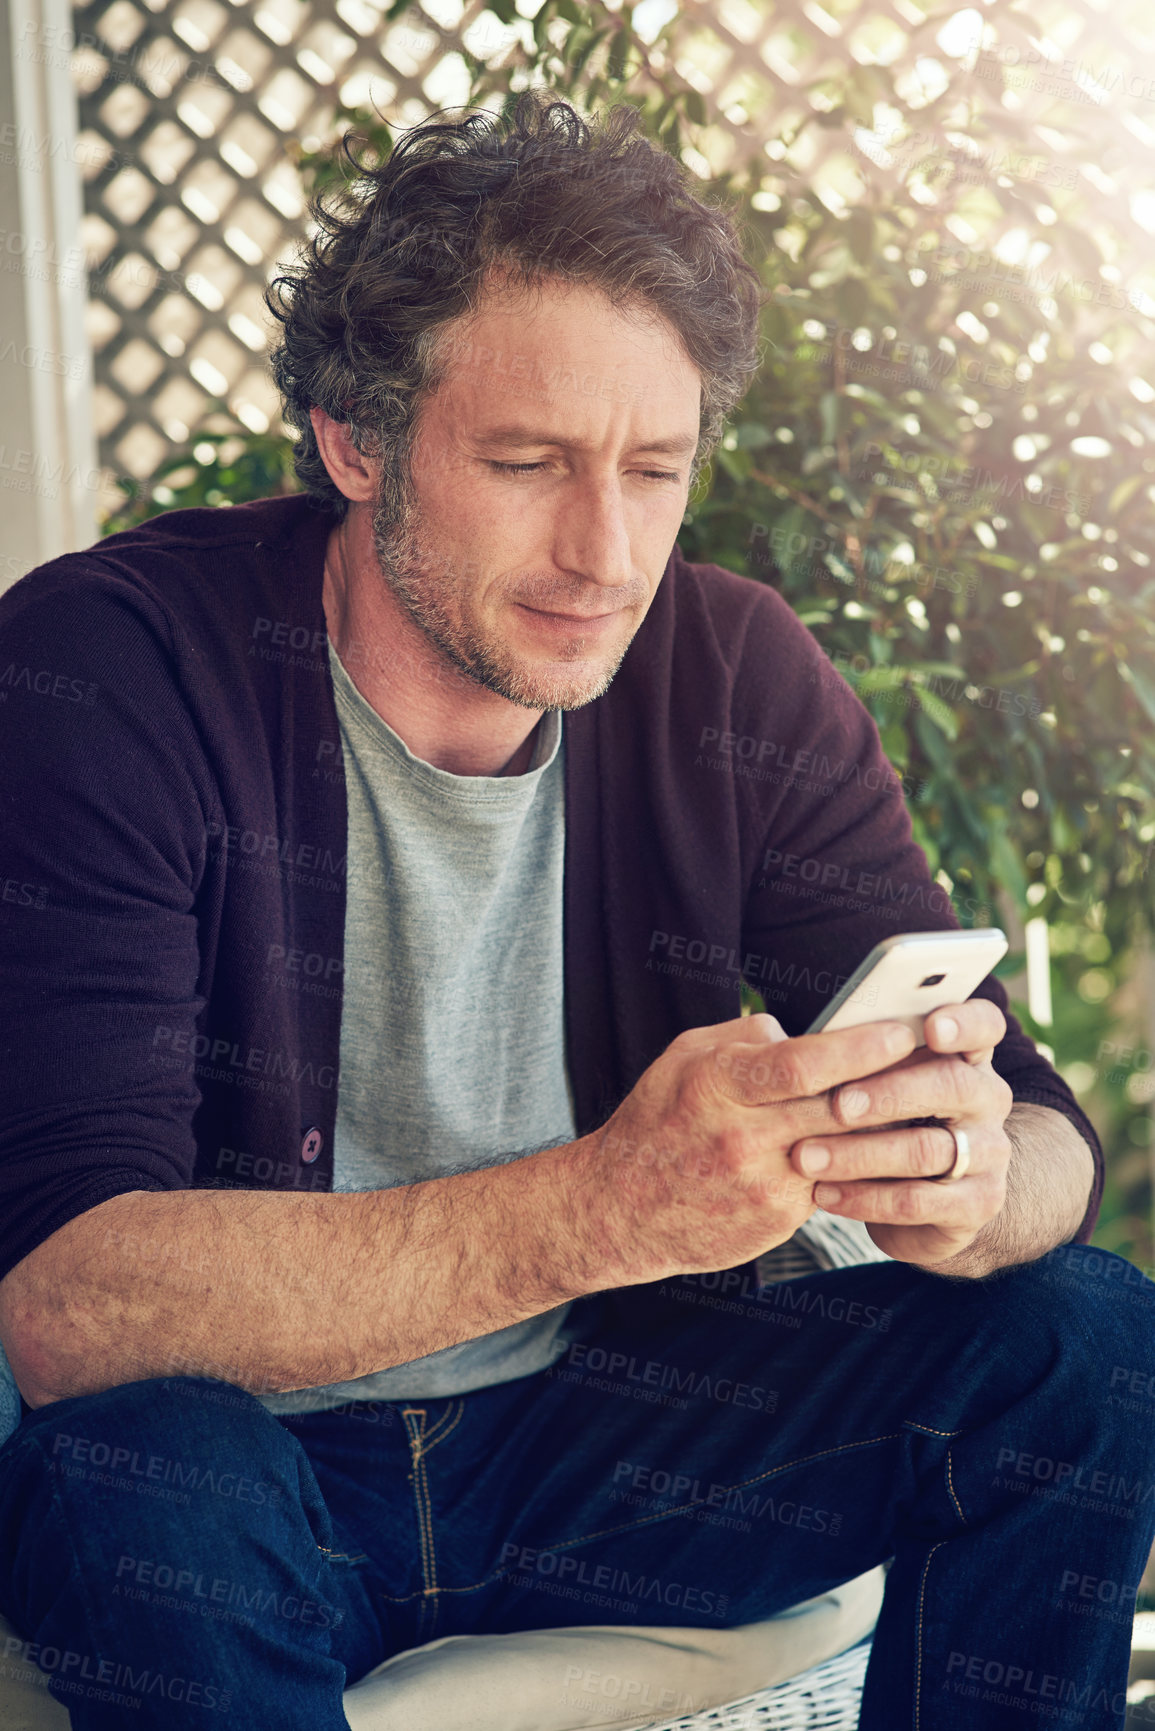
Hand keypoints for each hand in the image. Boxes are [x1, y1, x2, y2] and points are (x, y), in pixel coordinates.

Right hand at [583, 1012, 918, 1283]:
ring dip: (885, 1127)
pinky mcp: (775, 1220)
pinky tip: (876, 1146)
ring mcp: (761, 1184)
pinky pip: (831, 1183)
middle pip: (837, 1106)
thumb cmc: (658, 1119)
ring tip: (921, 1101)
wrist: (619, 1208)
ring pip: (845, 1149)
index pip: (803, 1063)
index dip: (860, 1047)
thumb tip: (805, 1030)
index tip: (902, 1030)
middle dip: (891, 1082)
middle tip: (935, 1060)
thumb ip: (747, 1037)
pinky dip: (855, 1164)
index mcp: (716, 1084)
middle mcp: (740, 1136)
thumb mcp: (685, 1057)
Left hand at [787, 1000, 1012, 1270]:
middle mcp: (987, 1098)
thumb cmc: (884, 1120)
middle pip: (952, 1085)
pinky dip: (865, 1198)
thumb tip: (769, 1027)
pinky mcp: (976, 1203)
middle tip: (837, 1104)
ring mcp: (989, 1152)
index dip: (963, 1022)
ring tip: (805, 1157)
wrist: (922, 1202)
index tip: (931, 1027)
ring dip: (859, 1154)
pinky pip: (918, 1200)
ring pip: (927, 1149)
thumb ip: (846, 1054)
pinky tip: (825, 1194)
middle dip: (889, 1094)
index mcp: (966, 1055)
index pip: (984, 1025)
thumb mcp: (873, 1081)